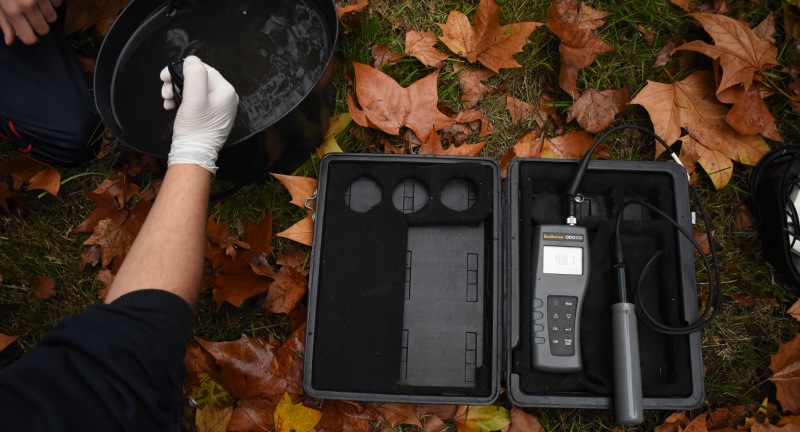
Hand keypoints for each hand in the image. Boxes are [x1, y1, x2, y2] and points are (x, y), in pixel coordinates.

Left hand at [0, 0, 59, 44]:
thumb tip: (9, 41)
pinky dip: (52, 2)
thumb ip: (3, 22)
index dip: (30, 38)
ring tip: (37, 5)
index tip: (30, 33)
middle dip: (39, 26)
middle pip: (44, 30)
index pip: (29, 38)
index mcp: (12, 10)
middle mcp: (27, 5)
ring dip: (47, 13)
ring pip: (52, 18)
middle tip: (33, 17)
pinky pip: (57, 4)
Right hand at [160, 56, 238, 173]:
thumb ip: (194, 75)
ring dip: (176, 91)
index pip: (204, 69)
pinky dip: (181, 101)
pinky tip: (170, 106)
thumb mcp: (194, 98)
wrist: (192, 154)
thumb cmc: (195, 128)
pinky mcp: (209, 116)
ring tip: (166, 99)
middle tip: (164, 90)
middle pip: (198, 79)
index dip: (183, 69)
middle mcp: (225, 98)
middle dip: (178, 81)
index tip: (165, 76)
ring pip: (193, 89)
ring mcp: (217, 108)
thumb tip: (192, 60)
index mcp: (226, 91)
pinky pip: (194, 101)